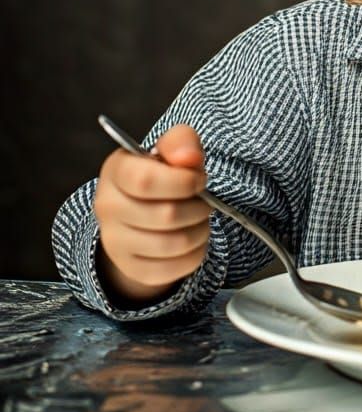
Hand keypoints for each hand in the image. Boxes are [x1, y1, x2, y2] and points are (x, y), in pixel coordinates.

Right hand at [93, 124, 209, 305]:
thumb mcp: (172, 149)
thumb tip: (189, 158)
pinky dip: (195, 254)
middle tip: (204, 202)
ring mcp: (114, 242)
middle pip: (165, 216)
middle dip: (198, 208)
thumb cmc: (163, 174)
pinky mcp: (131, 268)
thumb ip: (182, 142)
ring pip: (172, 245)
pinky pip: (173, 269)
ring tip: (200, 220)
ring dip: (199, 231)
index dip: (183, 182)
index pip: (146, 181)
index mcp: (116, 171)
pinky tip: (193, 239)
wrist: (144, 210)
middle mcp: (107, 207)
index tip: (199, 180)